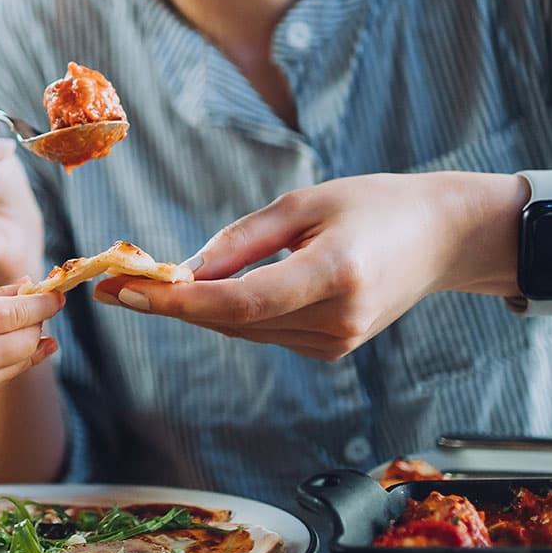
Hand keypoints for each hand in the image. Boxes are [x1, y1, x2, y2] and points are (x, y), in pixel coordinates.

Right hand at [0, 285, 62, 412]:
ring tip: (18, 327)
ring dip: (26, 344)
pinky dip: (6, 361)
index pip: (22, 313)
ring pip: (20, 362)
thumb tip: (30, 287)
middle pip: (29, 340)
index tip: (57, 295)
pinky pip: (2, 378)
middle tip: (36, 309)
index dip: (45, 303)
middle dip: (38, 324)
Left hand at [92, 172, 520, 358]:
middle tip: (109, 284)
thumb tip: (186, 269)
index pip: (240, 302)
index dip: (178, 301)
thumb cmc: (376, 205)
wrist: (442, 238)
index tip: (125, 288)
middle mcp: (336, 320)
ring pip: (242, 330)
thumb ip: (244, 239)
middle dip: (168, 304)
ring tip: (141, 284)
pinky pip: (262, 331)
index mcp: (335, 276)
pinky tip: (203, 291)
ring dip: (193, 309)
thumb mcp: (307, 203)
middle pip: (232, 322)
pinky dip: (228, 313)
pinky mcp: (331, 349)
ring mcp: (336, 343)